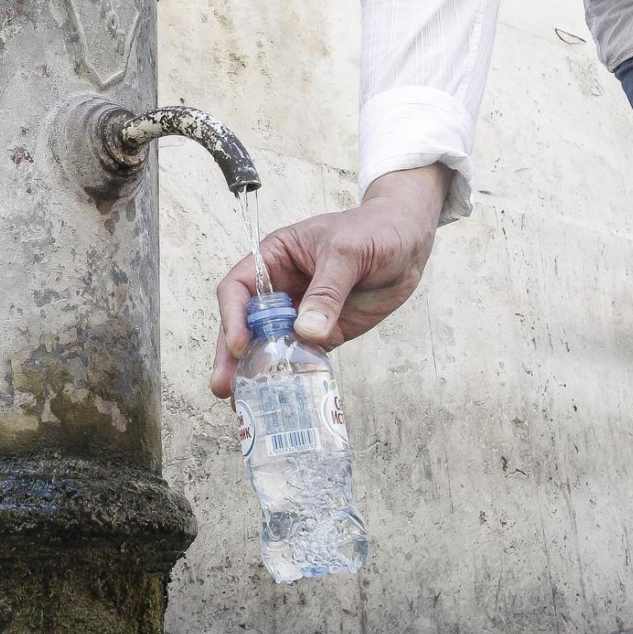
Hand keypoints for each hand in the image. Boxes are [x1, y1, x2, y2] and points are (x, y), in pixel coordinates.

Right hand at [210, 164, 452, 398]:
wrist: (409, 242)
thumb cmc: (373, 231)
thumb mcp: (347, 252)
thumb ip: (327, 291)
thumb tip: (306, 331)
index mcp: (274, 259)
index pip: (239, 288)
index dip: (233, 316)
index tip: (240, 344)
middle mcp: (279, 289)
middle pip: (245, 324)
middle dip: (232, 355)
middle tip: (223, 386)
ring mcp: (300, 314)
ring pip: (269, 345)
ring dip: (257, 372)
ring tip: (245, 402)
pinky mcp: (323, 332)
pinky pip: (301, 356)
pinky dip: (292, 375)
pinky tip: (285, 395)